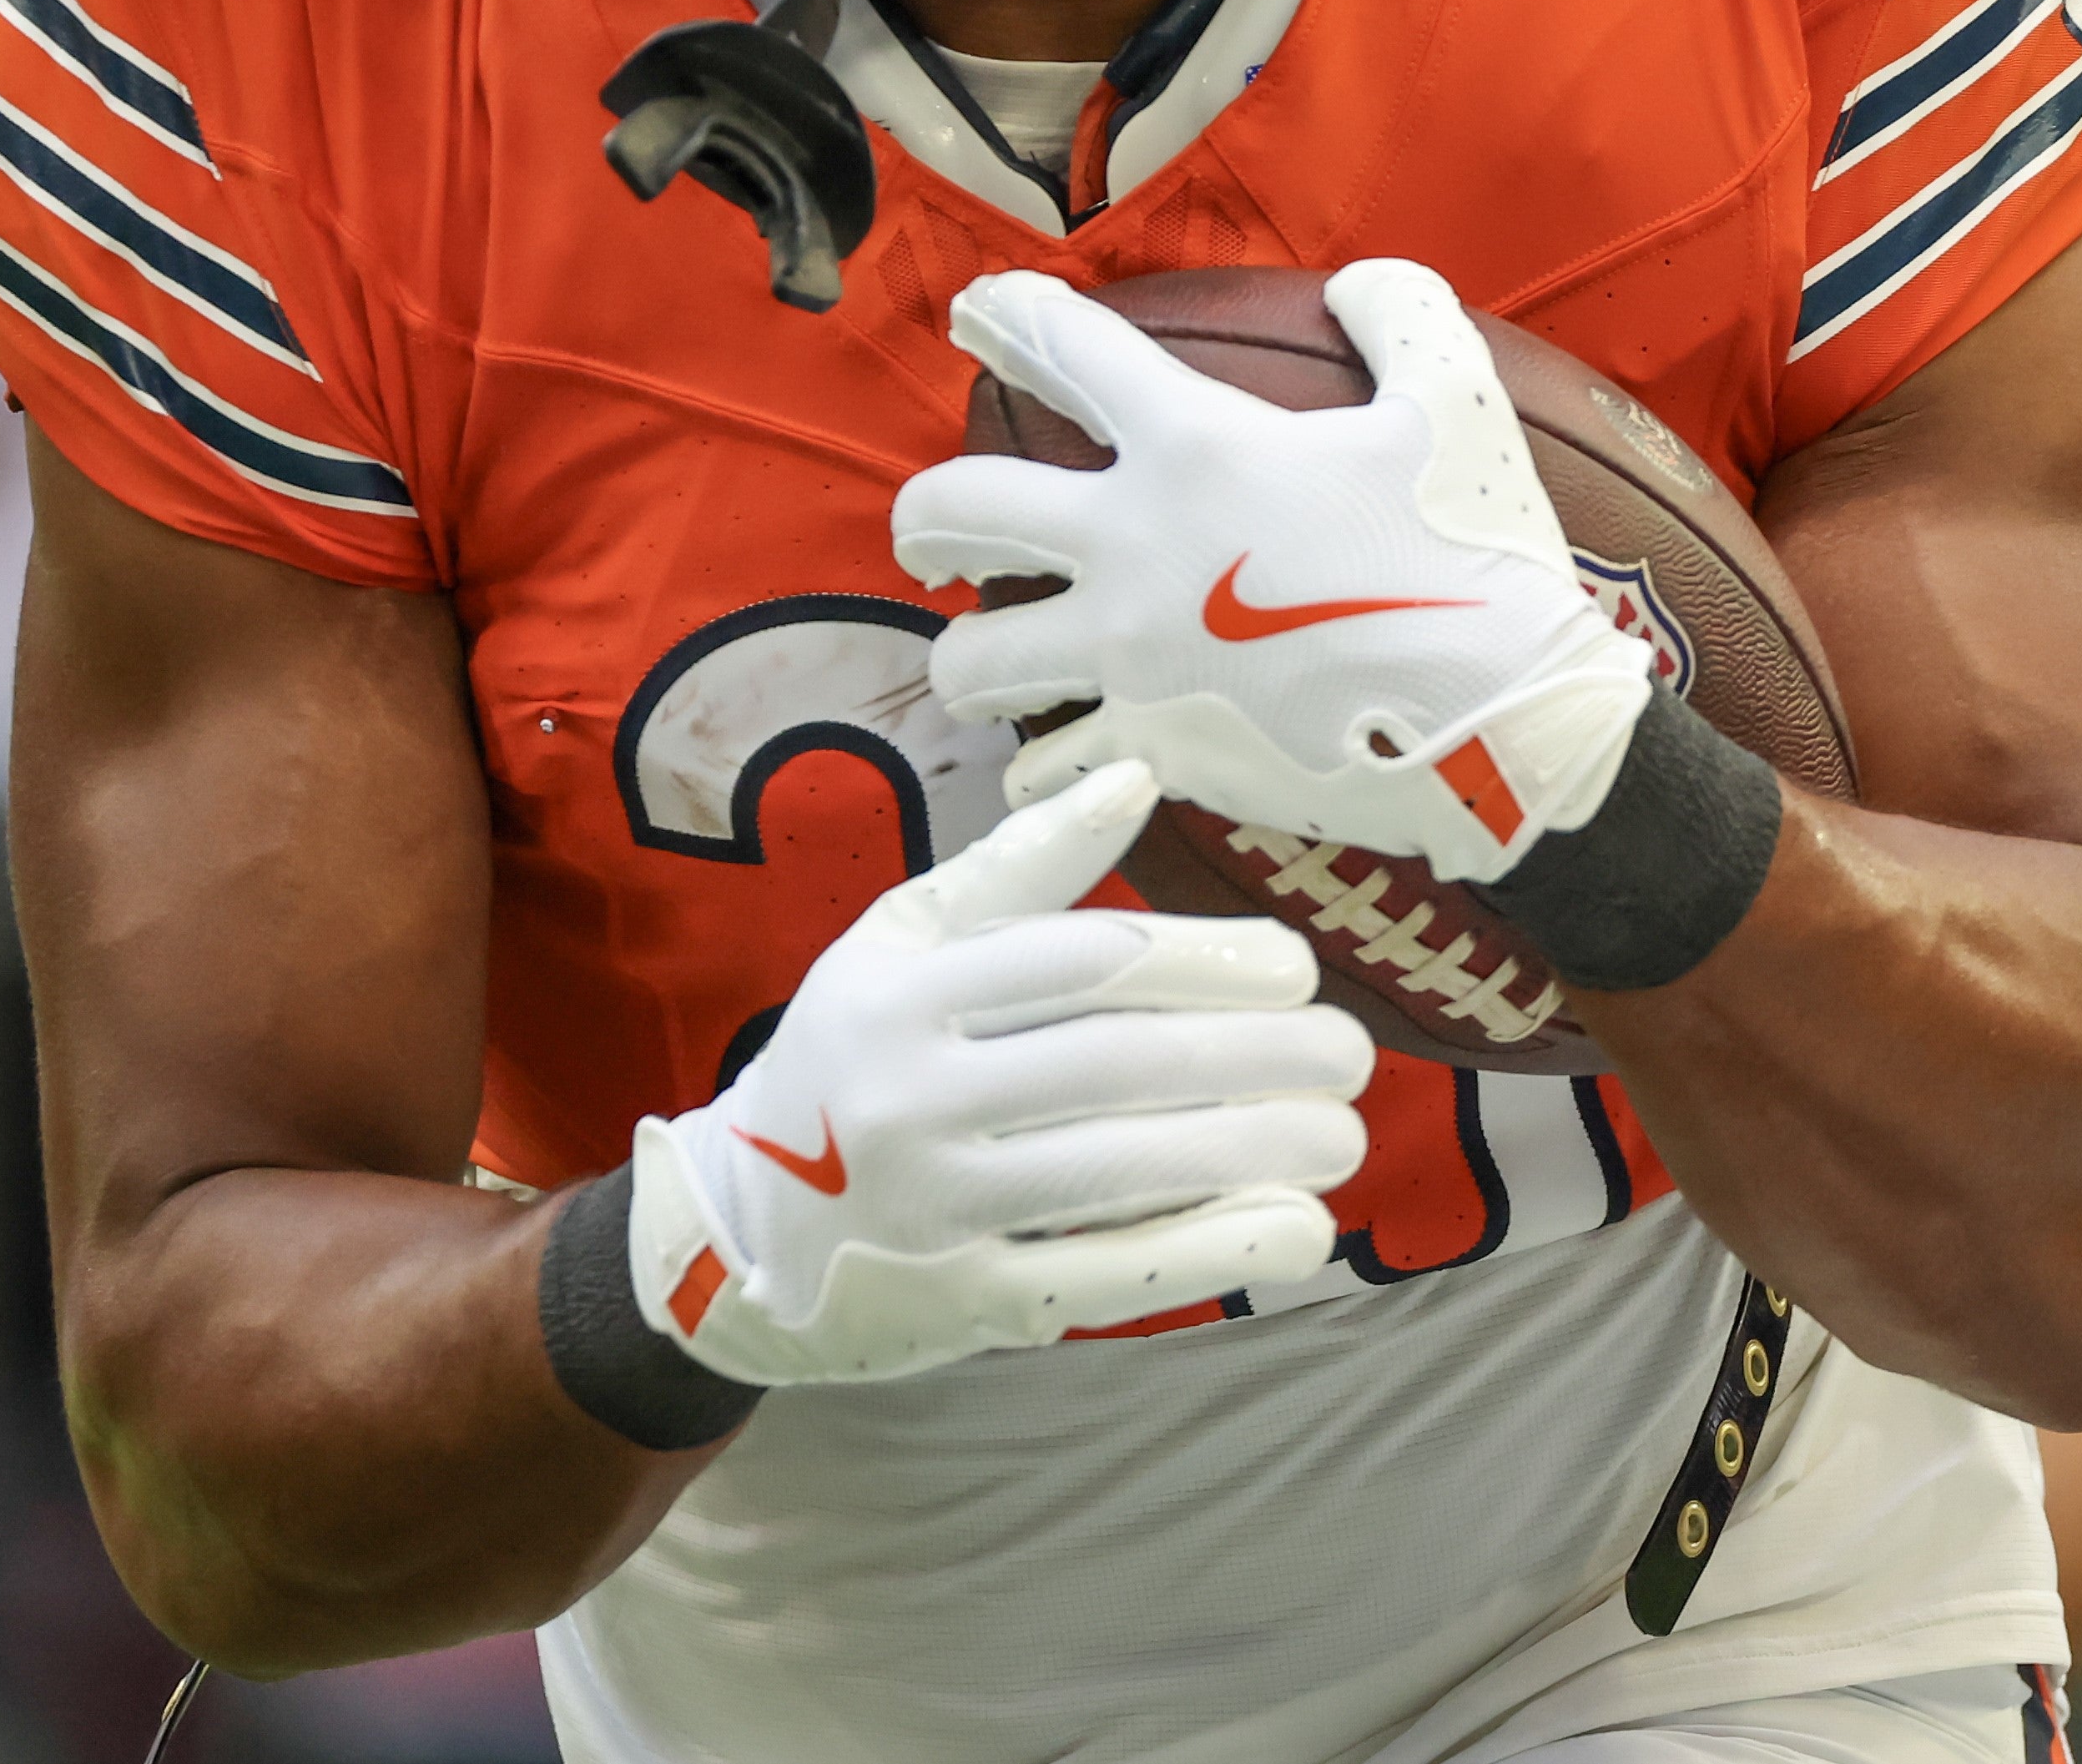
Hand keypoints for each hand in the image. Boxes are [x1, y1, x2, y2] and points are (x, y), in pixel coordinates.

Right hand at [626, 761, 1370, 1387]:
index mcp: (902, 991)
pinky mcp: (960, 1306)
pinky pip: (1104, 1277)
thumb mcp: (899, 941)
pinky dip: (1211, 1253)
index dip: (1205, 960)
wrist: (731, 1234)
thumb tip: (1136, 775)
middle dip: (1255, 1058)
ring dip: (1254, 1152)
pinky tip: (1297, 1230)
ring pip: (1122, 1171)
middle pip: (1117, 1066)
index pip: (1083, 962)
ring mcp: (933, 1210)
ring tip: (1343, 1134)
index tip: (1296, 968)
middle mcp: (910, 1096)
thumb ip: (1021, 867)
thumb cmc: (848, 1057)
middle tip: (1350, 1053)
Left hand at [889, 259, 1654, 883]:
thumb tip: (1352, 285)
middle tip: (934, 532)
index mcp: (1196, 444)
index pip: (1061, 347)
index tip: (978, 315)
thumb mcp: (1455, 400)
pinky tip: (1067, 751)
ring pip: (971, 659)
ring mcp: (1132, 657)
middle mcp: (1134, 546)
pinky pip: (1049, 765)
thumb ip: (1399, 314)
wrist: (1501, 721)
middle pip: (958, 511)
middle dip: (926, 516)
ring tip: (987, 657)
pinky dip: (1048, 761)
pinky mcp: (1151, 749)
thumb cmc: (1476, 552)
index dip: (1005, 317)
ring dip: (968, 655)